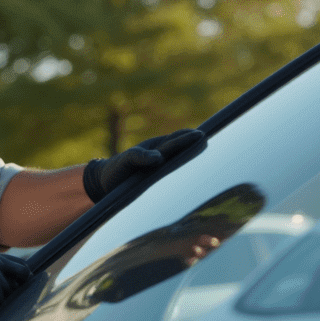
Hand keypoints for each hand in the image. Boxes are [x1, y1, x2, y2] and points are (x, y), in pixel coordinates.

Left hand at [82, 129, 204, 202]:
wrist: (105, 185)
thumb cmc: (115, 171)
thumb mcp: (124, 162)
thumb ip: (138, 157)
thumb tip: (158, 157)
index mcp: (155, 149)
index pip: (175, 141)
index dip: (188, 138)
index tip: (202, 135)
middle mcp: (161, 157)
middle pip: (183, 149)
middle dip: (197, 144)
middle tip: (215, 142)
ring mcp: (162, 170)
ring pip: (182, 162)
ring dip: (196, 159)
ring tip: (214, 159)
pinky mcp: (161, 183)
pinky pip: (177, 178)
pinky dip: (189, 175)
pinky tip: (200, 181)